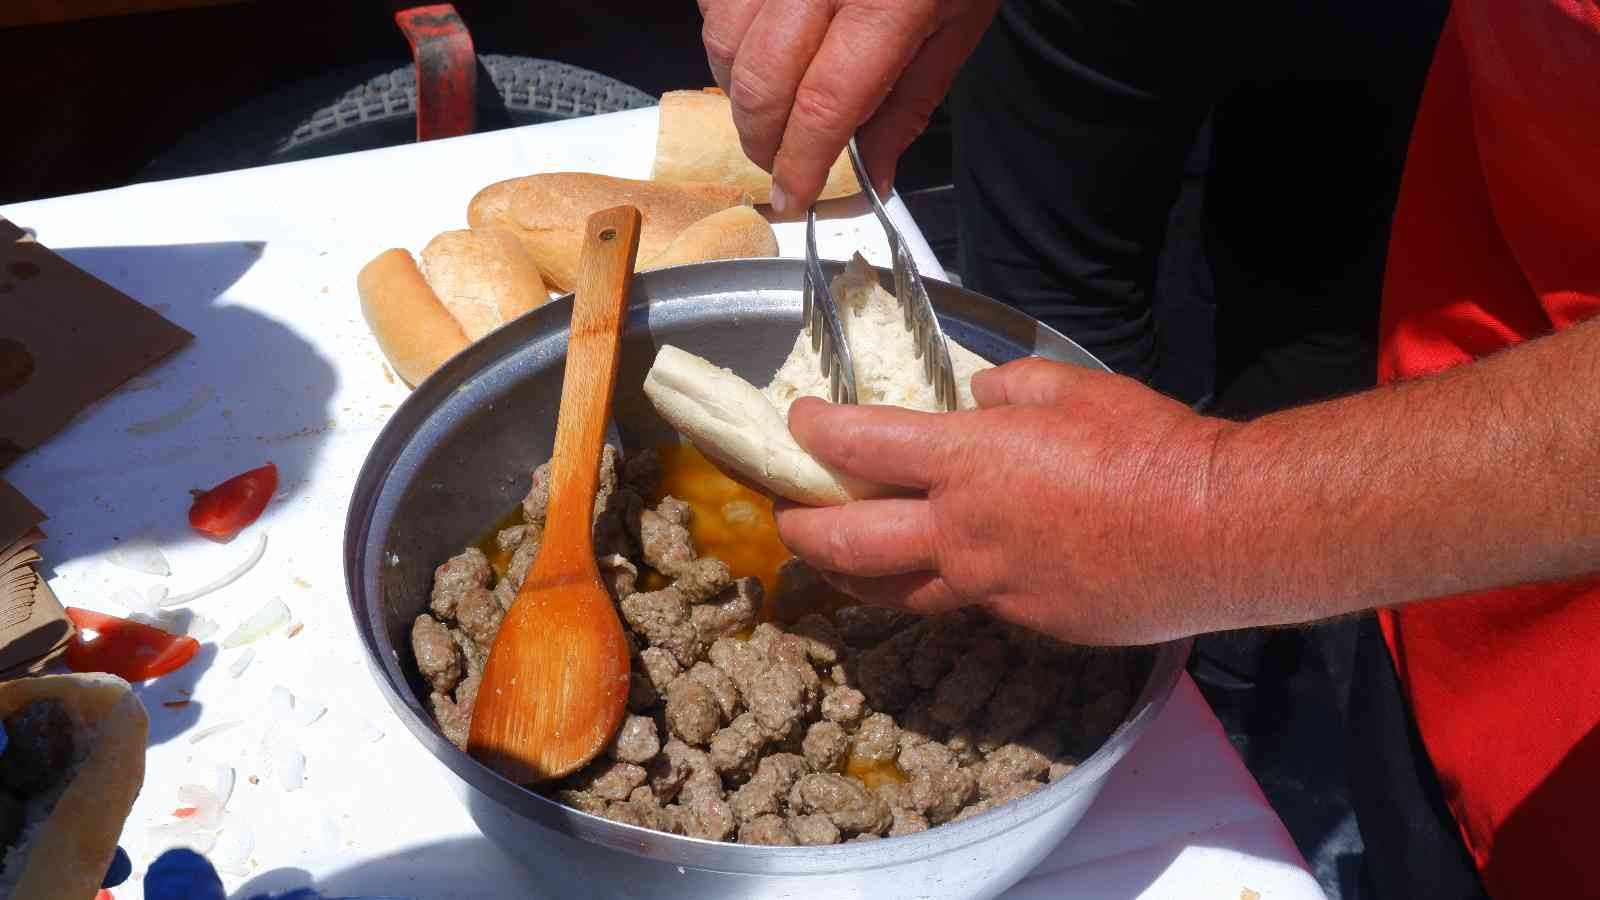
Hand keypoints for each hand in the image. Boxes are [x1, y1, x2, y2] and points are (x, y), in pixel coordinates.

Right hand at [698, 0, 1000, 211]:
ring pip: (723, 41)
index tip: (795, 196)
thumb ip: (909, 104)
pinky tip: (761, 44)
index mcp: (888, 2)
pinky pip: (714, 1)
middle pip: (760, 80)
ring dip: (739, 91)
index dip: (800, 163)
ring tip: (770, 105)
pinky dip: (727, 35)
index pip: (823, 105)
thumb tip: (873, 173)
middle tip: (780, 161)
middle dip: (762, 139)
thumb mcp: (956, 26)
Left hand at [773, 358, 1234, 644]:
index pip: (862, 445)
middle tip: (782, 514)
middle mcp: (962, 531)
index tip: (797, 422)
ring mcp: (990, 586)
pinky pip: (963, 604)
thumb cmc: (1149, 446)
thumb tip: (977, 401)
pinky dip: (935, 586)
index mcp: (969, 461)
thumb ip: (1010, 391)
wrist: (1216, 530)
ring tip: (830, 562)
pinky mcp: (1026, 621)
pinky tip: (939, 574)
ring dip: (849, 576)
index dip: (816, 430)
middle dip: (801, 526)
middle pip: (849, 540)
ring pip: (893, 592)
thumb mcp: (1074, 387)